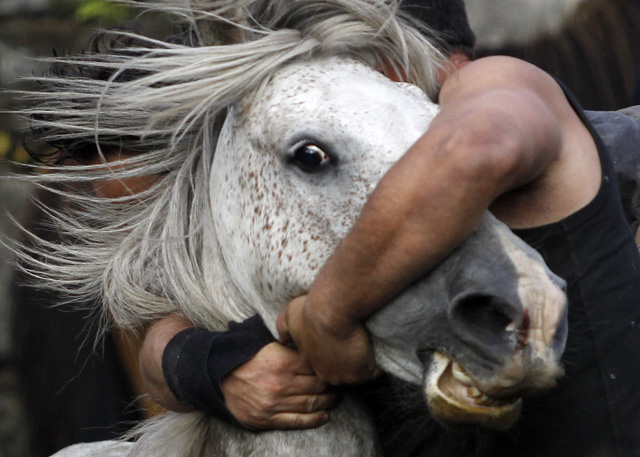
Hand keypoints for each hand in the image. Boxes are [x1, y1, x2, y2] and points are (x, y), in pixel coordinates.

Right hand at [221, 342, 336, 428]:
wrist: (219, 378)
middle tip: (338, 384)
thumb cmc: (247, 359)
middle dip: (332, 386)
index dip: (328, 368)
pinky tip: (324, 416)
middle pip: (317, 386)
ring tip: (334, 399)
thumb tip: (314, 348)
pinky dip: (314, 420)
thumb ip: (292, 349)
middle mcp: (281, 383)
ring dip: (327, 402)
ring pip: (311, 404)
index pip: (316, 367)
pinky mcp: (268, 419)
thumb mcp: (270, 346)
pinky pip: (297, 421)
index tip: (335, 367)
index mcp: (283, 362)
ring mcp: (275, 403)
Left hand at [277, 295, 379, 384]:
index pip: (326, 367)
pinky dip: (377, 363)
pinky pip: (375, 372)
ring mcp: (347, 376)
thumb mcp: (290, 317)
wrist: (333, 309)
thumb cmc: (310, 310)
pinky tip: (375, 349)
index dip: (335, 355)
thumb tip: (282, 338)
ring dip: (363, 363)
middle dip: (349, 363)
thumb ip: (285, 328)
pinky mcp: (364, 372)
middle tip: (354, 345)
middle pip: (342, 374)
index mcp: (313, 364)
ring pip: (358, 374)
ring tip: (366, 347)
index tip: (340, 343)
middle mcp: (329, 374)